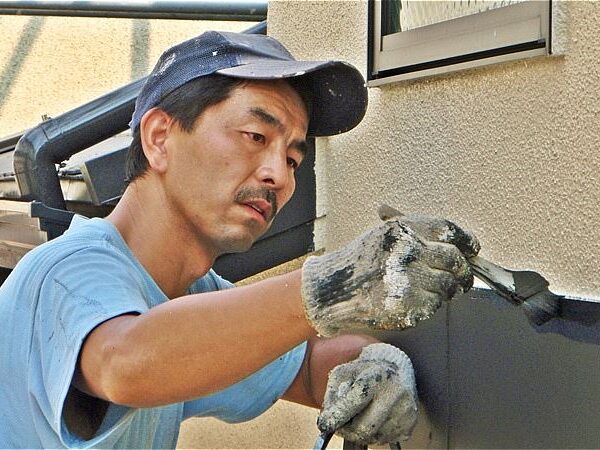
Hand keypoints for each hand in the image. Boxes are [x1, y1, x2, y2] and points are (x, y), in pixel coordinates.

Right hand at [301, 206, 478, 335]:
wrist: (331, 290)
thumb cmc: (360, 262)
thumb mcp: (384, 236)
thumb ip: (417, 237)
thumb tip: (460, 247)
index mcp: (403, 229)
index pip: (448, 230)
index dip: (466, 241)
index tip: (472, 249)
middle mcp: (407, 251)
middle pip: (455, 260)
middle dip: (464, 271)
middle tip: (462, 277)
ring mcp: (407, 280)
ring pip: (449, 286)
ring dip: (448, 290)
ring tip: (432, 289)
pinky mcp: (407, 306)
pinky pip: (435, 306)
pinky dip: (430, 305)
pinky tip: (414, 300)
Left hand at [318, 343, 417, 444]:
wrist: (396, 368)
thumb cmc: (366, 371)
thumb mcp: (344, 372)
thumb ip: (332, 393)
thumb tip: (327, 418)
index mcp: (376, 376)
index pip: (354, 401)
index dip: (337, 416)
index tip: (325, 424)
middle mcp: (394, 393)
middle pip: (363, 428)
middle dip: (346, 430)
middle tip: (340, 424)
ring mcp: (404, 410)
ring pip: (372, 437)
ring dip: (359, 432)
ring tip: (359, 415)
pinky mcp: (409, 423)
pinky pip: (383, 440)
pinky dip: (373, 434)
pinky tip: (373, 418)